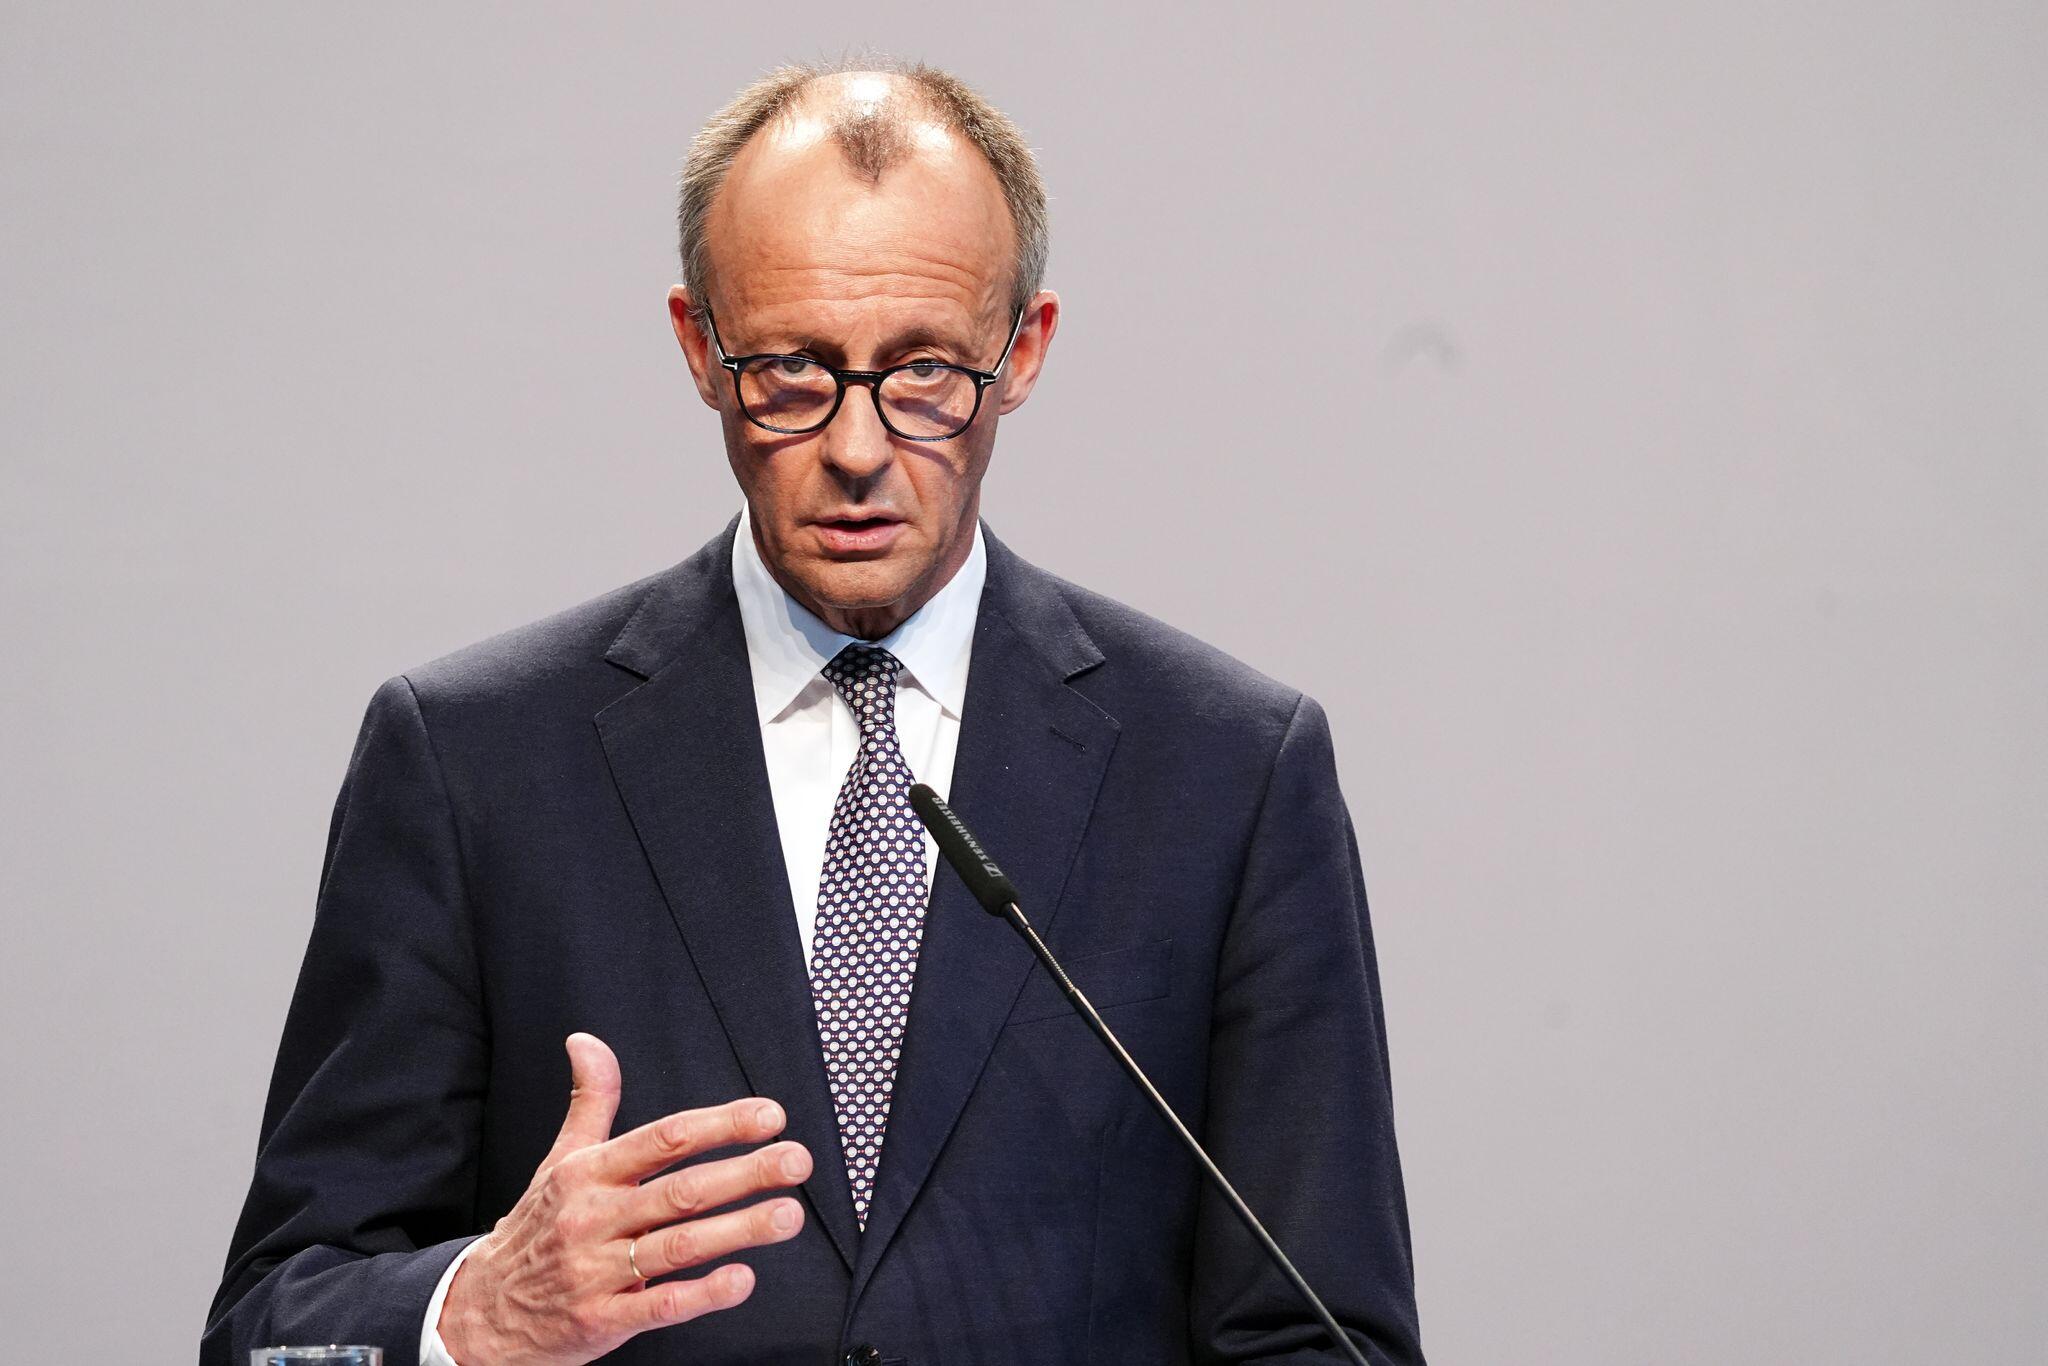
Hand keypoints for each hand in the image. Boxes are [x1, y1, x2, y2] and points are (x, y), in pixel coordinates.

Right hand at [437, 1032, 811, 1365]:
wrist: (482, 1311)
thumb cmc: (537, 1229)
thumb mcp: (559, 1161)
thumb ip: (589, 1101)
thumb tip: (587, 1042)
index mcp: (589, 1174)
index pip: (664, 1138)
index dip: (721, 1124)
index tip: (769, 1115)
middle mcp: (595, 1217)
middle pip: (681, 1190)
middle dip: (746, 1173)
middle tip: (796, 1161)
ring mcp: (597, 1270)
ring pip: (679, 1245)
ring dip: (739, 1230)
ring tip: (787, 1215)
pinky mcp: (602, 1319)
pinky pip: (659, 1306)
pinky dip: (703, 1294)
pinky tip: (741, 1280)